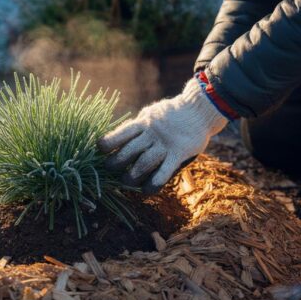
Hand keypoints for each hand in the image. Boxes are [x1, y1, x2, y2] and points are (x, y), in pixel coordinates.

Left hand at [98, 77, 228, 193]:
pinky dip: (154, 183)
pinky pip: (164, 171)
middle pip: (129, 151)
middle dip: (116, 163)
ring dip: (132, 176)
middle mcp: (152, 133)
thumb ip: (138, 126)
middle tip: (110, 170)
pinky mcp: (179, 153)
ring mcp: (165, 144)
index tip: (100, 151)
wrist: (200, 109)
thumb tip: (118, 138)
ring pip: (144, 163)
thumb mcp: (151, 114)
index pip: (121, 133)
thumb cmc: (172, 114)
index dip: (108, 143)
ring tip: (126, 182)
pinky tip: (147, 190)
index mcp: (143, 122)